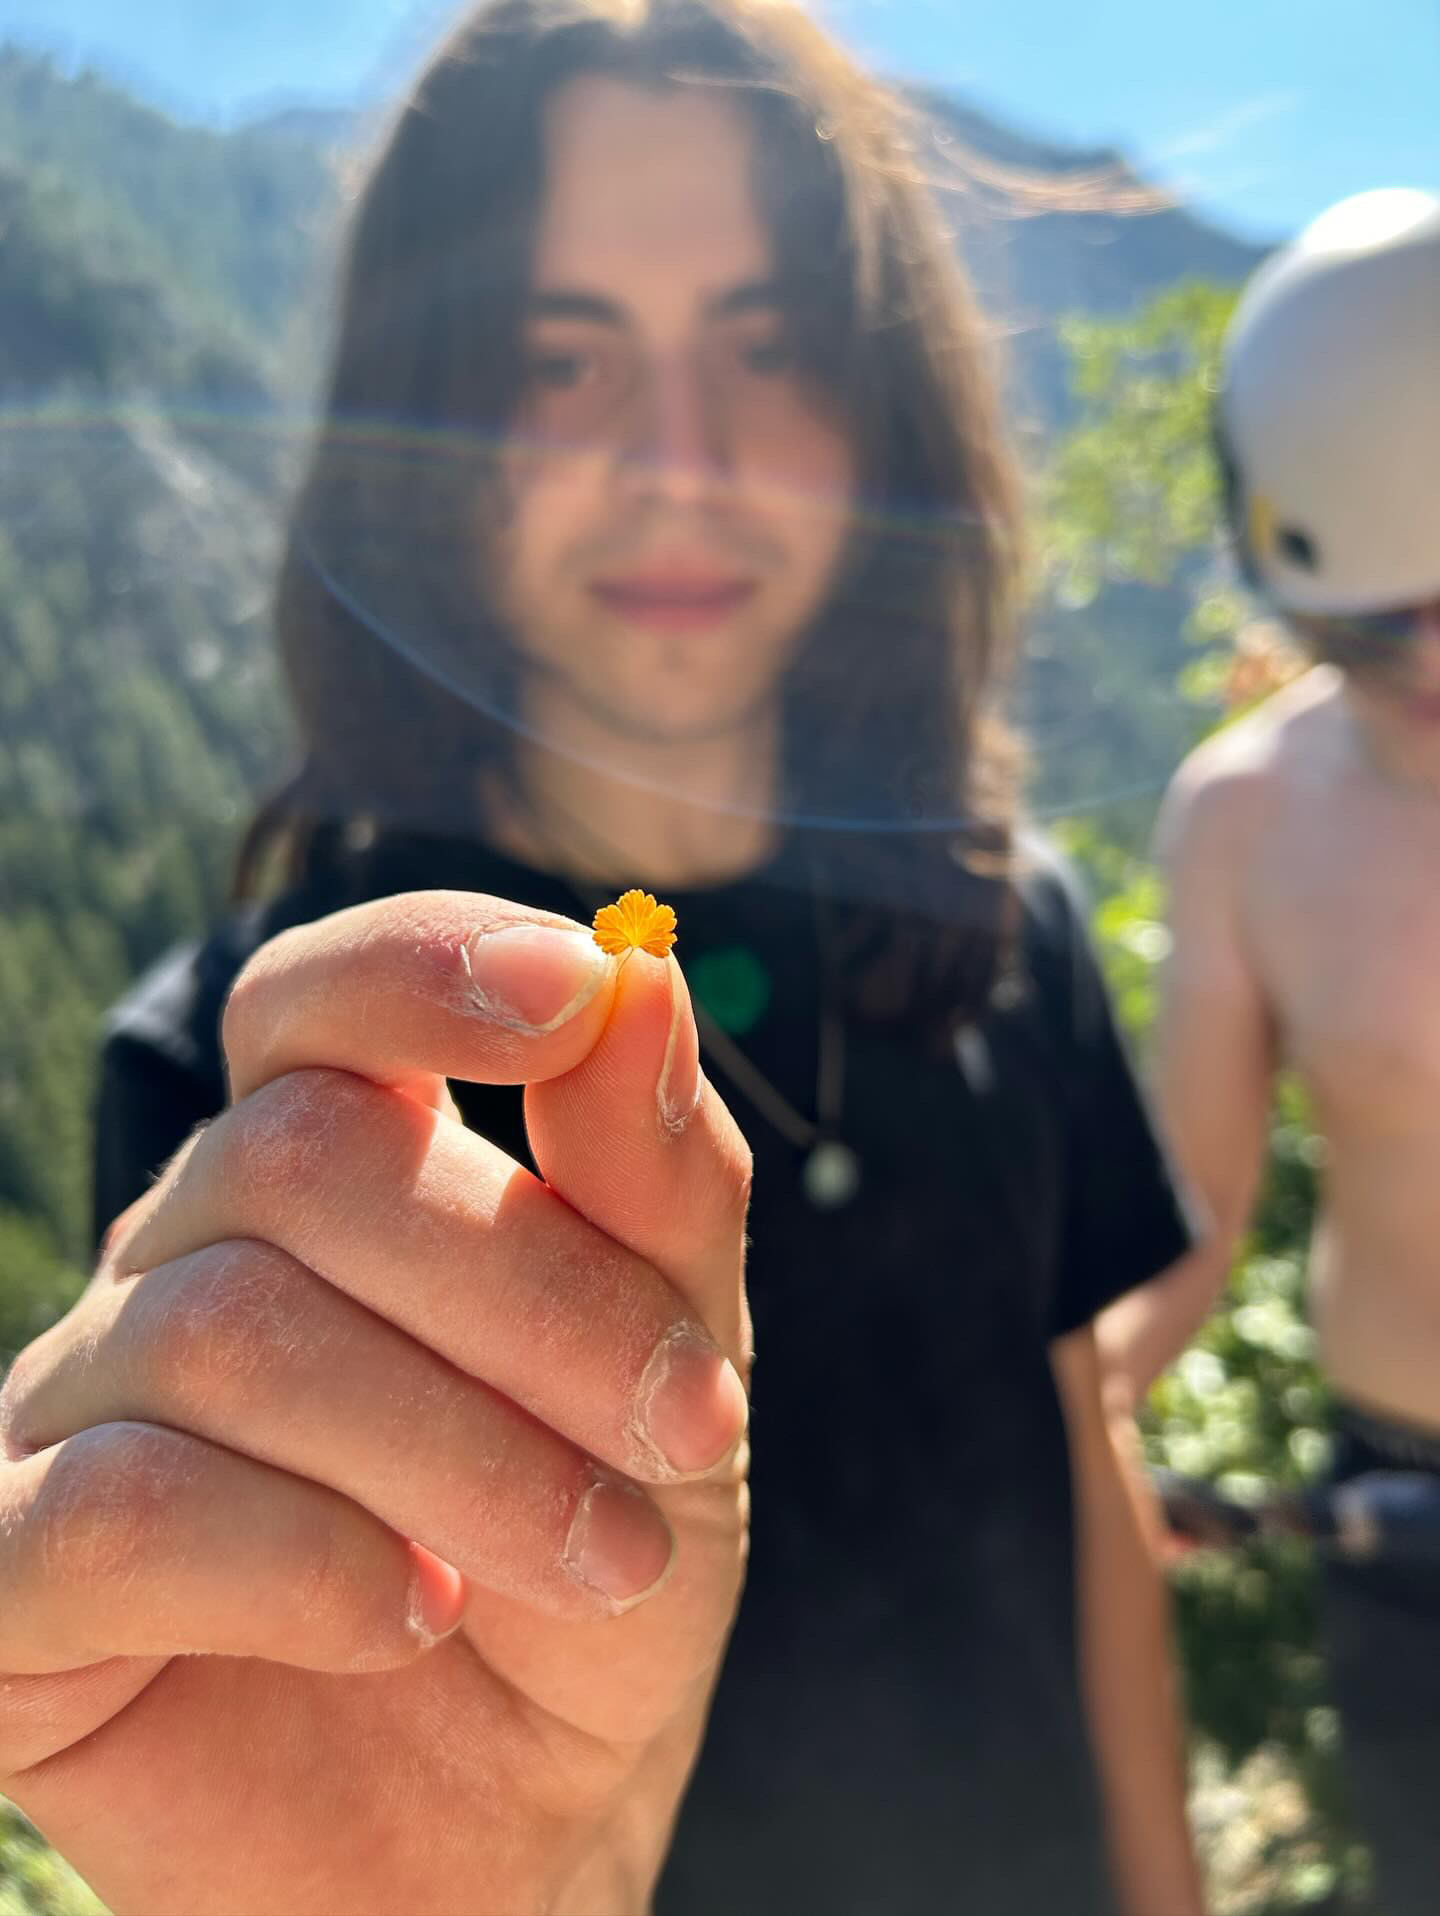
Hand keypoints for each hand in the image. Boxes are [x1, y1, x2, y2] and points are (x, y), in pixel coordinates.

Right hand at [0, 891, 752, 1914]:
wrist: (511, 1833)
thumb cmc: (584, 1571)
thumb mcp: (673, 1375)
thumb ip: (657, 1186)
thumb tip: (641, 982)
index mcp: (332, 1176)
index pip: (321, 999)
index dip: (426, 964)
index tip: (577, 988)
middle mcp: (186, 1257)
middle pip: (309, 1160)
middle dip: (538, 1296)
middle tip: (685, 1430)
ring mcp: (83, 1408)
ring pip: (232, 1329)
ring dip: (463, 1451)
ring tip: (594, 1557)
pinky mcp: (14, 1577)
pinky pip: (126, 1511)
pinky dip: (307, 1564)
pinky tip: (405, 1621)